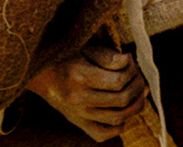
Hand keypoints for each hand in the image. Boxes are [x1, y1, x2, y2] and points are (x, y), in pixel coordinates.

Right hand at [26, 44, 147, 141]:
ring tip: (140, 92)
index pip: (118, 81)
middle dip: (137, 86)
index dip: (132, 70)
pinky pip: (104, 134)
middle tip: (139, 76)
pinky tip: (123, 111)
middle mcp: (78, 100)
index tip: (130, 59)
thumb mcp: (85, 49)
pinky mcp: (79, 124)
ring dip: (135, 106)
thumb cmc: (67, 57)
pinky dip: (119, 125)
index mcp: (79, 77)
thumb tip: (128, 62)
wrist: (42, 76)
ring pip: (118, 119)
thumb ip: (107, 56)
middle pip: (121, 100)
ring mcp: (79, 115)